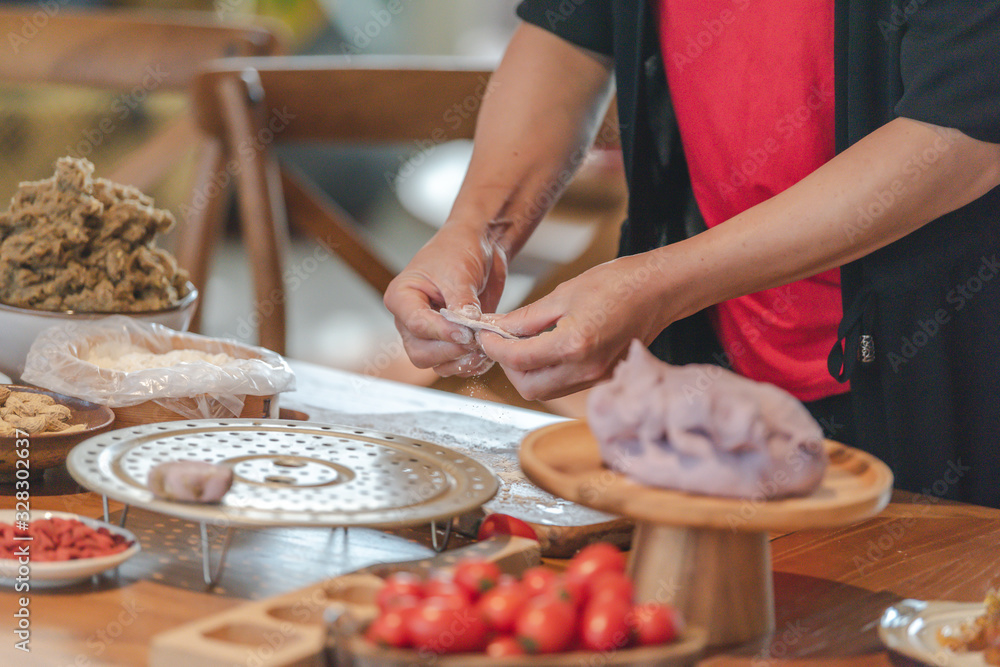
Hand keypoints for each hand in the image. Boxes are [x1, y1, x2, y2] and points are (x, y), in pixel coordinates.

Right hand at [383, 222, 507, 376]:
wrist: (479, 247)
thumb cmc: (459, 250)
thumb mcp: (459, 272)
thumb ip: (461, 302)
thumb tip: (465, 328)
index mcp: (402, 297)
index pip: (416, 324)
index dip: (442, 332)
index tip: (466, 332)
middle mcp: (410, 320)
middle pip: (421, 353)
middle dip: (450, 351)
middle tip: (476, 340)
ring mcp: (429, 334)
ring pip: (436, 364)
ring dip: (461, 361)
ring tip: (484, 348)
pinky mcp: (449, 341)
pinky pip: (454, 364)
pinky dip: (470, 364)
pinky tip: (487, 352)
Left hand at [480, 254, 672, 399]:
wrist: (658, 291)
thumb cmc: (616, 284)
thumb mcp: (564, 294)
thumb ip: (527, 318)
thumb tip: (497, 328)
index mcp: (573, 345)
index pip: (517, 359)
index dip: (494, 347)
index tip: (485, 334)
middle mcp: (584, 370)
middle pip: (527, 387)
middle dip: (508, 366)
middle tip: (502, 341)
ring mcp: (595, 378)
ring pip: (544, 392)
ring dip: (526, 373)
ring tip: (522, 343)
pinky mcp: (601, 378)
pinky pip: (563, 386)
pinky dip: (547, 373)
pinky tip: (545, 348)